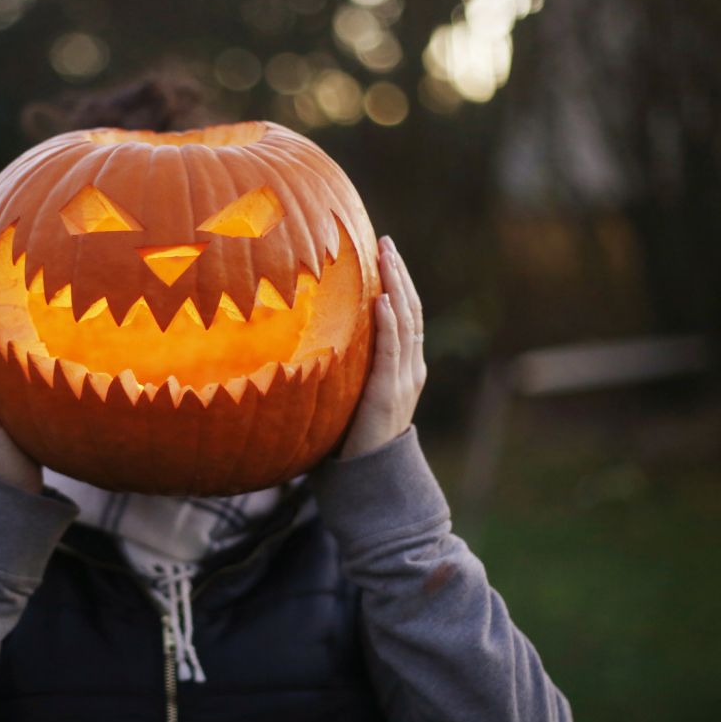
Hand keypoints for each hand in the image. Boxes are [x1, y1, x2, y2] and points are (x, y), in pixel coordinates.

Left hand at [338, 236, 426, 458]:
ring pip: (407, 322)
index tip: (385, 253)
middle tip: (386, 242)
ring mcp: (404, 379)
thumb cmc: (351, 439)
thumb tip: (310, 343)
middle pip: (410, 310)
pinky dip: (391, 322)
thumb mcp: (349, 395)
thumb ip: (343, 370)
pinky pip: (393, 350)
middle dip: (399, 274)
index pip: (405, 315)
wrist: (369, 479)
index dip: (398, 283)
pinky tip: (384, 299)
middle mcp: (409, 368)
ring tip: (387, 256)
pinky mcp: (390, 392)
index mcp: (402, 367)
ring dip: (397, 286)